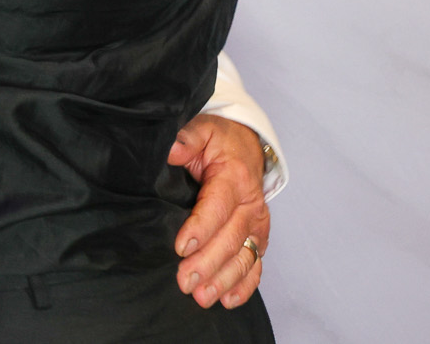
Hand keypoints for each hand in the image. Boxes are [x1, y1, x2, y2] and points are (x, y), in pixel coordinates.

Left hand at [168, 115, 270, 308]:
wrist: (246, 145)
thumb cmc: (218, 140)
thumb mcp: (202, 129)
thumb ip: (187, 138)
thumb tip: (171, 148)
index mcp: (234, 177)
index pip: (217, 207)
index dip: (200, 229)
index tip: (180, 247)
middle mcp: (250, 205)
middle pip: (230, 239)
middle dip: (208, 263)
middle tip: (185, 282)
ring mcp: (256, 224)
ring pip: (243, 257)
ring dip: (224, 280)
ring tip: (203, 296)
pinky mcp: (258, 237)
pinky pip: (255, 265)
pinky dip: (245, 285)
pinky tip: (228, 300)